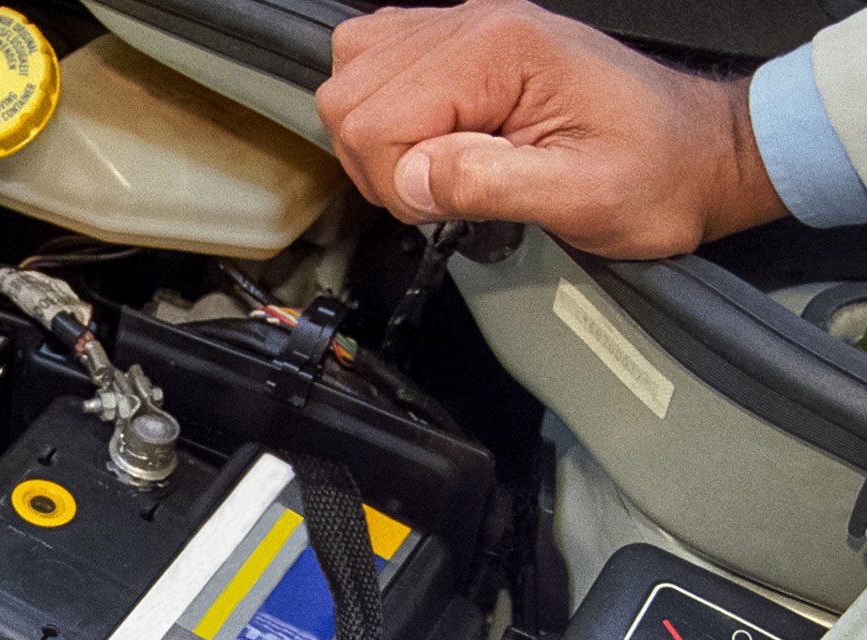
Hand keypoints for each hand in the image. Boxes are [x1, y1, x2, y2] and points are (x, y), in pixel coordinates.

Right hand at [317, 0, 784, 256]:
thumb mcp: (584, 197)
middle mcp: (477, 24)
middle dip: (378, 159)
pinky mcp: (464, 46)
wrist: (699, 152)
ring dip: (374, 134)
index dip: (397, 179)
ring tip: (435, 164)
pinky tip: (428, 136)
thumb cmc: (656, 174)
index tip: (443, 204)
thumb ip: (490, 183)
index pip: (378, 117)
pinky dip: (383, 106)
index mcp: (502, 51)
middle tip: (438, 188)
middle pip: (350, 91)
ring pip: (352, 69)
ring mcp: (468, 28)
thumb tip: (411, 177)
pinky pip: (377, 56)